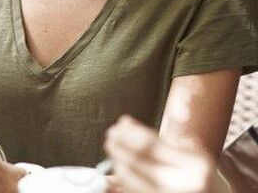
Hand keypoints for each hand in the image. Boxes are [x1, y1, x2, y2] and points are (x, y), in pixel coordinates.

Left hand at [104, 116, 221, 192]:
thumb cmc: (200, 172)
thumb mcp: (191, 149)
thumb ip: (160, 137)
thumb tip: (125, 123)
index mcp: (196, 165)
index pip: (152, 146)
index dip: (130, 133)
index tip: (120, 123)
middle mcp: (186, 186)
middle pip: (139, 163)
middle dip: (120, 146)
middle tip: (110, 135)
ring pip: (133, 181)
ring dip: (118, 162)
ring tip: (113, 150)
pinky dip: (121, 182)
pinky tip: (115, 172)